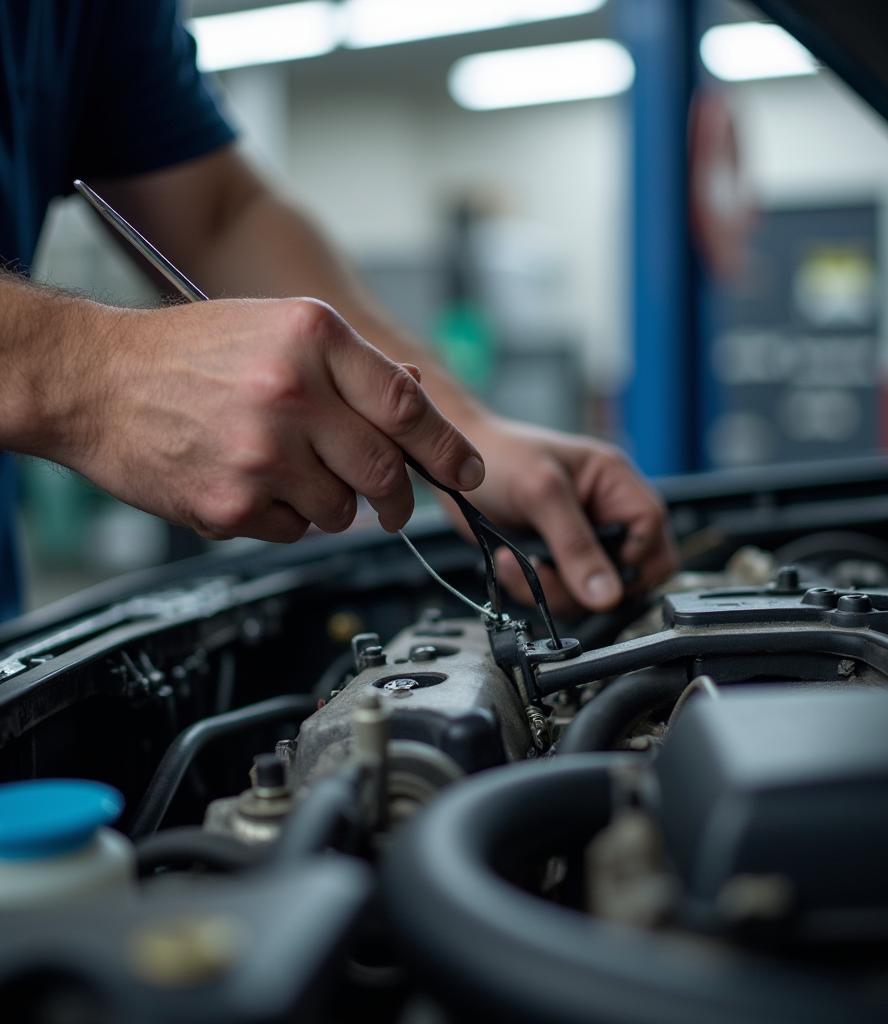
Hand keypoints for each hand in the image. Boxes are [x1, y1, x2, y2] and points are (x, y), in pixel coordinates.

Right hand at [60, 297, 483, 540]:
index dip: (449, 450)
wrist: (97, 379)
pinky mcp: (231, 505)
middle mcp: (292, 393)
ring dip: (333, 504)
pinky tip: (253, 483)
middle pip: (385, 471)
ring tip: (289, 471)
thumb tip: (419, 401)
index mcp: (313, 338)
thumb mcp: (280, 330)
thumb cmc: (191, 353)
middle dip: (397, 496)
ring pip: (342, 511)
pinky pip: (295, 531)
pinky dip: (287, 518)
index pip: (408, 406)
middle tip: (392, 502)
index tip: (468, 473)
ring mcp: (260, 454)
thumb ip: (353, 368)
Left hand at [445, 413, 676, 614]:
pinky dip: (534, 589)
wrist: (449, 464)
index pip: (653, 532)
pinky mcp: (553, 559)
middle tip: (554, 575)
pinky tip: (510, 564)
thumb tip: (607, 594)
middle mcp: (604, 513)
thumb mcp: (541, 493)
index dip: (633, 561)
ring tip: (519, 563)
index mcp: (615, 483)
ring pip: (594, 591)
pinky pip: (561, 593)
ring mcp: (579, 539)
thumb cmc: (497, 455)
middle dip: (591, 585)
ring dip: (555, 590)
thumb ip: (575, 545)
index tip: (597, 574)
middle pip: (630, 571)